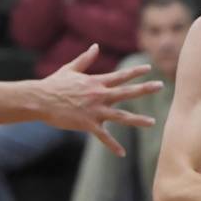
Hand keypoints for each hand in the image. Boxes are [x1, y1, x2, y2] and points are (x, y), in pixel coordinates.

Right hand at [35, 44, 162, 154]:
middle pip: (127, 92)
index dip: (135, 72)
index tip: (149, 68)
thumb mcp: (70, 69)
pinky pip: (103, 137)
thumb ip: (85, 59)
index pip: (120, 76)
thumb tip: (96, 46)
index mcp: (96, 82)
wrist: (39, 99)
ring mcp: (95, 110)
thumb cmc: (54, 84)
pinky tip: (122, 154)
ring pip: (121, 116)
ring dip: (138, 120)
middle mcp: (99, 95)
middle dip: (144, 89)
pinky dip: (113, 146)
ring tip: (153, 122)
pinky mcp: (88, 124)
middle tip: (161, 86)